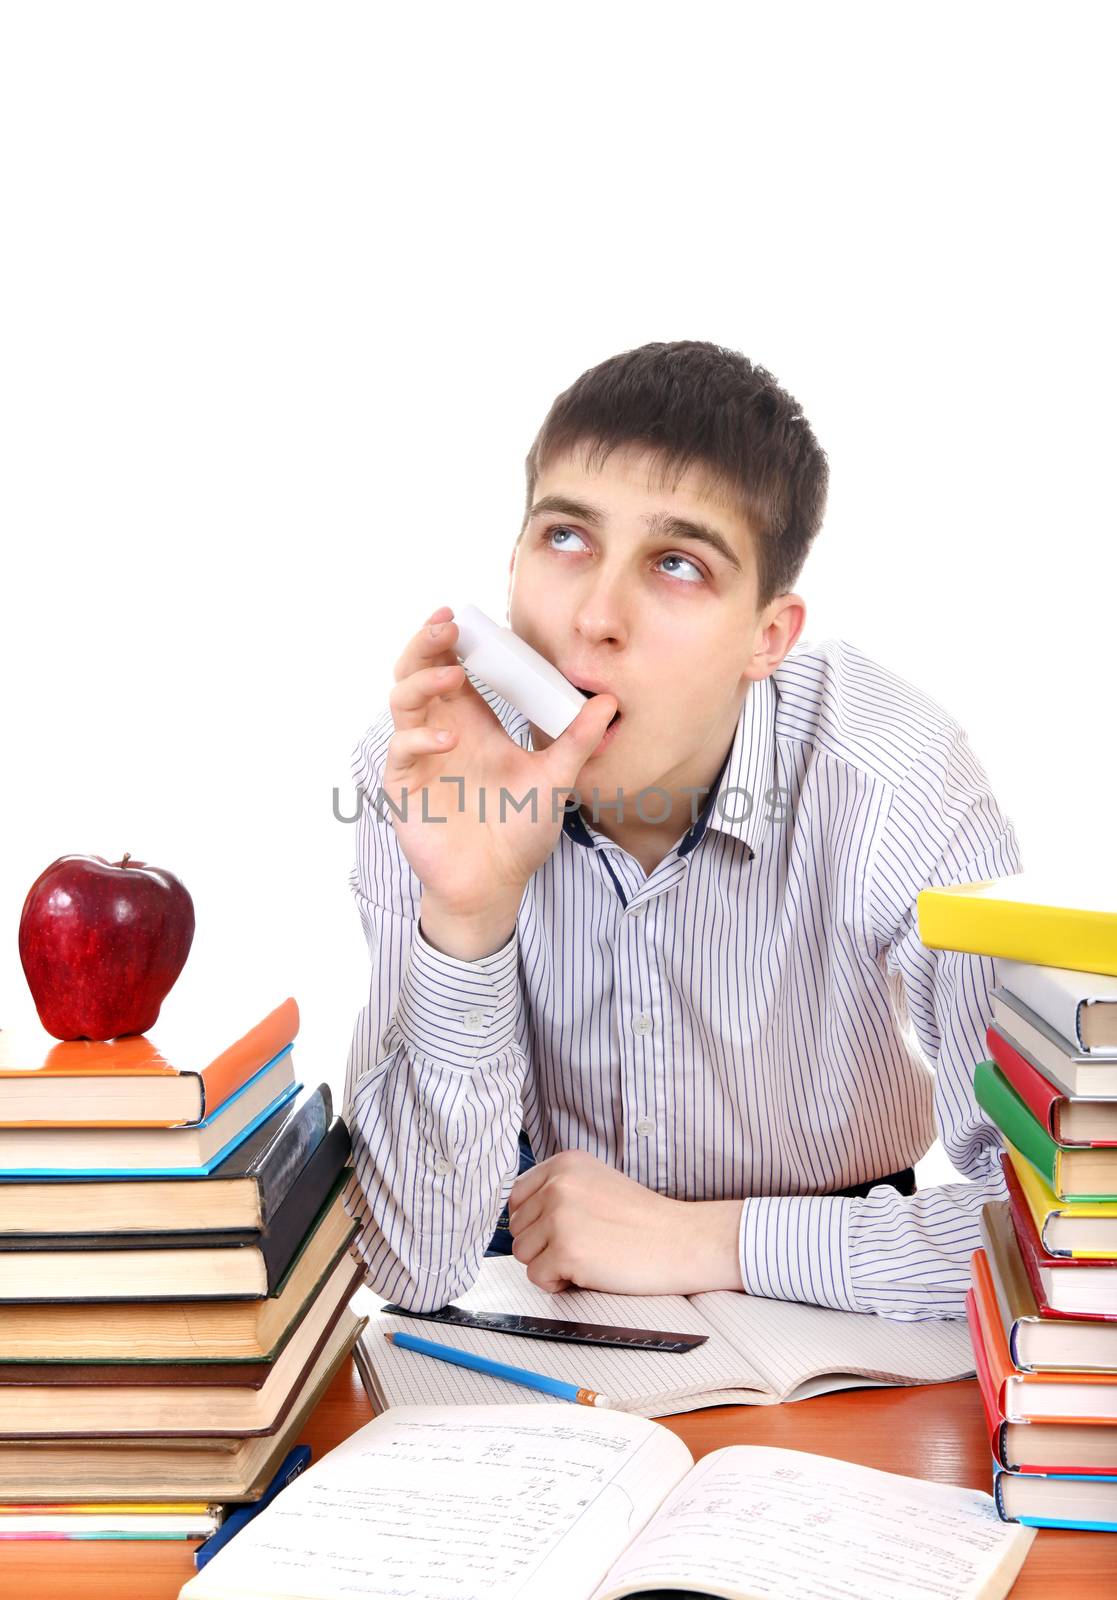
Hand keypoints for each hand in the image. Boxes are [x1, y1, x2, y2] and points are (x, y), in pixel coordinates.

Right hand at [382, 606, 617, 916]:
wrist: (495, 884)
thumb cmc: (519, 832)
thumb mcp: (556, 779)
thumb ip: (578, 740)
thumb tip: (608, 701)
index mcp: (473, 723)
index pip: (454, 667)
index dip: (452, 640)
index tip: (463, 616)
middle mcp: (442, 731)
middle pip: (419, 671)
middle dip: (427, 643)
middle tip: (447, 624)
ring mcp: (420, 757)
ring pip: (402, 700)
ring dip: (422, 680)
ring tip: (451, 675)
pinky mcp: (405, 786)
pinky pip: (402, 749)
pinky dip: (421, 737)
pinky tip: (450, 739)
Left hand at [508, 1149, 744, 1295]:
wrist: (681, 1240)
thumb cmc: (643, 1219)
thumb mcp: (597, 1182)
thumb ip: (560, 1189)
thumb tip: (521, 1214)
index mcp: (565, 1163)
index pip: (517, 1196)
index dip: (532, 1220)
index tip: (556, 1230)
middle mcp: (558, 1184)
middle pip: (517, 1227)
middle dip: (541, 1244)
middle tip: (580, 1246)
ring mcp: (560, 1217)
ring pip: (522, 1253)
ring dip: (548, 1264)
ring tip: (585, 1258)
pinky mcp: (566, 1251)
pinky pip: (537, 1278)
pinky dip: (558, 1284)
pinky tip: (587, 1273)